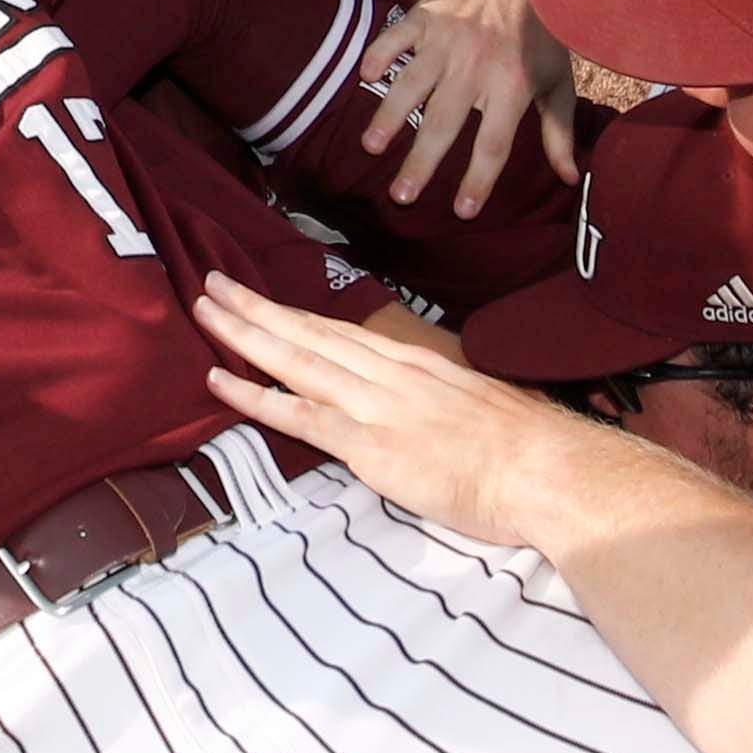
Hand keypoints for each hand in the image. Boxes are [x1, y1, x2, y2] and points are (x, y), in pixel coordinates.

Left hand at [194, 275, 596, 547]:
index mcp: (416, 365)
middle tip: (214, 283)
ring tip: (204, 311)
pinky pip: (298, 414)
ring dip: (245, 333)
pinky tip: (219, 381)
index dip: (299, 317)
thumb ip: (441, 406)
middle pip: (311, 332)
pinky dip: (254, 395)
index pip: (344, 335)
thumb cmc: (526, 450)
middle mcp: (390, 374)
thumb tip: (426, 416)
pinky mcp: (369, 444)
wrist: (547, 469)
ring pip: (296, 359)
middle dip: (259, 308)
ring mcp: (376, 405)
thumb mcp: (479, 410)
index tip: (266, 302)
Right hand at [354, 0, 574, 215]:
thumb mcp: (558, 83)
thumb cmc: (543, 35)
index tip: (463, 211)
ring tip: (371, 147)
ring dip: (390, 116)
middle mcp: (477, 65)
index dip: (479, 179)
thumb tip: (569, 179)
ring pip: (412, 83)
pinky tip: (365, 77)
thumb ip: (559, 132)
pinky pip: (396, 37)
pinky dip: (379, 55)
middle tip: (402, 196)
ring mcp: (448, 39)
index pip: (494, 142)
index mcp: (513, 85)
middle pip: (445, 122)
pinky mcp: (426, 16)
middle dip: (422, 162)